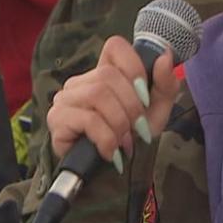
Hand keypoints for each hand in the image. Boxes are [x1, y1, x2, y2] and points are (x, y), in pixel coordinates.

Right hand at [46, 36, 179, 165]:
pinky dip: (107, 138)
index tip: (145, 94)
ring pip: (98, 95)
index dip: (133, 65)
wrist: (109, 176)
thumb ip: (164, 85)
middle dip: (131, 106)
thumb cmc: (130, 140)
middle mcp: (81, 81)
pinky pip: (87, 119)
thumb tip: (165, 56)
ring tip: (124, 143)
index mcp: (104, 73)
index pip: (114, 46)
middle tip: (137, 130)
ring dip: (119, 123)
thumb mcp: (155, 113)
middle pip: (109, 75)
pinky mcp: (57, 119)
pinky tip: (110, 152)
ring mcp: (66, 99)